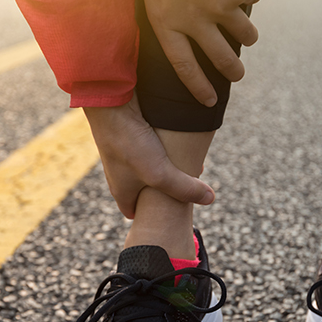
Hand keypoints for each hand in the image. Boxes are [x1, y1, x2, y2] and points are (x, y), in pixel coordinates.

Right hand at [84, 98, 214, 218]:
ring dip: (166, 167)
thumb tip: (210, 199)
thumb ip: (185, 188)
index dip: (151, 217)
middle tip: (185, 188)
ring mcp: (124, 154)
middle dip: (165, 191)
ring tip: (187, 164)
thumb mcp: (160, 173)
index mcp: (121, 191)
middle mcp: (120, 174)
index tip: (170, 215)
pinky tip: (178, 142)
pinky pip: (149, 148)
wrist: (111, 105)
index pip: (134, 212)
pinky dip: (163, 148)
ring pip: (149, 168)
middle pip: (145, 190)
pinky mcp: (129, 135)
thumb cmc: (129, 144)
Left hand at [138, 0, 262, 106]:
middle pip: (221, 59)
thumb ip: (161, 9)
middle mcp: (194, 21)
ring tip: (247, 34)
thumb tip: (168, 28)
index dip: (198, 87)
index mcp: (166, 22)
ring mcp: (219, 6)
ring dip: (249, 35)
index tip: (209, 102)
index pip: (184, 66)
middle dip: (233, 71)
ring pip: (247, 35)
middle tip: (238, 75)